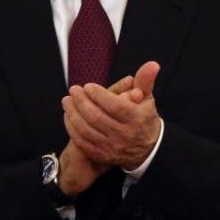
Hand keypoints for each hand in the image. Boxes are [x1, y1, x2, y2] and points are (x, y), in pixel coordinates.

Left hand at [56, 75, 136, 195]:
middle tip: (74, 90)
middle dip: (82, 102)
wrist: (146, 148)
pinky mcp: (102, 155)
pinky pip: (82, 142)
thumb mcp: (147, 98)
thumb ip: (145, 80)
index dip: (99, 95)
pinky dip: (72, 128)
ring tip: (67, 100)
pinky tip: (69, 116)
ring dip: (73, 113)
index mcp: (137, 118)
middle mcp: (125, 135)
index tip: (88, 86)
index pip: (115, 106)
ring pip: (86, 130)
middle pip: (97, 117)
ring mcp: (112, 147)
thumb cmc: (143, 118)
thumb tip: (152, 64)